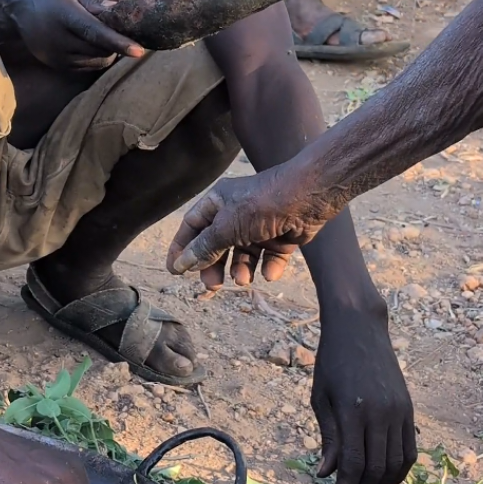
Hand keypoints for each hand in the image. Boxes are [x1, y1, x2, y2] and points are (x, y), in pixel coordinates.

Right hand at [0, 0, 144, 71]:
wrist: (11, 7)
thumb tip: (117, 13)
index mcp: (64, 15)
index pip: (95, 33)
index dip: (118, 42)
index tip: (139, 51)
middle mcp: (59, 40)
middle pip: (99, 50)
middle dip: (117, 44)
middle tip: (124, 31)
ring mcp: (56, 55)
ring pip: (94, 62)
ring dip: (107, 51)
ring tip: (106, 35)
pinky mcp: (55, 64)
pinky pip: (85, 67)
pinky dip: (95, 57)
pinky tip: (93, 43)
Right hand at [167, 167, 334, 289]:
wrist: (309, 197)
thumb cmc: (262, 204)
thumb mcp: (226, 226)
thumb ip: (205, 247)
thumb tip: (182, 264)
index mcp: (217, 203)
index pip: (192, 227)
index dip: (182, 248)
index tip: (174, 271)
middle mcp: (236, 215)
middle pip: (216, 246)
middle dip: (213, 266)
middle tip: (212, 286)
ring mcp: (259, 227)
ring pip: (242, 255)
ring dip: (241, 270)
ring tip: (244, 279)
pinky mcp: (280, 238)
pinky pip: (268, 258)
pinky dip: (267, 268)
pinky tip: (269, 273)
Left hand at [311, 304, 416, 483]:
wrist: (359, 329)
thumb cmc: (331, 362)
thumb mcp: (320, 398)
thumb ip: (328, 438)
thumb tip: (325, 475)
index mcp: (353, 411)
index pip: (354, 465)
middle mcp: (381, 414)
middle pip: (377, 470)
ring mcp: (399, 412)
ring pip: (396, 464)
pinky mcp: (409, 410)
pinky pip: (409, 451)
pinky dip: (398, 471)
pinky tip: (382, 478)